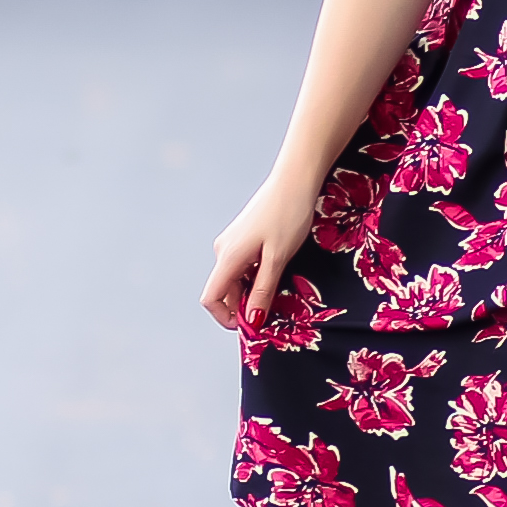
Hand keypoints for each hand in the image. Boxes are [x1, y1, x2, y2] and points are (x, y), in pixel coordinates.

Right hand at [200, 174, 320, 330]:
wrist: (295, 179)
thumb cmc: (288, 215)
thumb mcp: (278, 259)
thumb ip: (263, 292)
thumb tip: (252, 322)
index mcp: (228, 257)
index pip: (211, 299)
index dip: (227, 318)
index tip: (251, 326)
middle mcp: (224, 250)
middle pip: (225, 291)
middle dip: (244, 306)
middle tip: (273, 311)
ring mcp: (233, 242)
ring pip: (236, 278)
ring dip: (253, 291)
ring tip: (280, 289)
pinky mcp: (243, 236)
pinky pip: (243, 266)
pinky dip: (256, 276)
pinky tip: (278, 270)